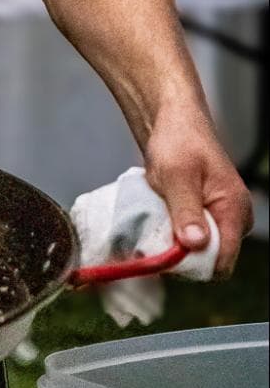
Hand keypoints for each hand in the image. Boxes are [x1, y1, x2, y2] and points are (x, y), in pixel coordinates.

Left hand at [143, 110, 252, 277]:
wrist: (173, 122)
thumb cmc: (178, 140)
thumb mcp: (176, 175)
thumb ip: (186, 210)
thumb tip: (195, 244)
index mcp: (234, 210)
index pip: (222, 262)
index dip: (192, 265)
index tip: (164, 254)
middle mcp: (233, 219)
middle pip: (208, 261)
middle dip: (180, 255)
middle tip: (152, 235)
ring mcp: (219, 219)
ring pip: (196, 251)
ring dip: (172, 243)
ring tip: (154, 221)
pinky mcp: (204, 217)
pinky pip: (189, 238)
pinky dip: (171, 233)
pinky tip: (157, 218)